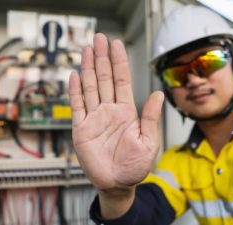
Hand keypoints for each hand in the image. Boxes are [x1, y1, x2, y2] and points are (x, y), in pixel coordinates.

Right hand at [69, 33, 163, 192]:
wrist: (117, 184)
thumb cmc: (134, 166)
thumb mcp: (148, 142)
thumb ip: (149, 117)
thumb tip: (157, 94)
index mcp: (126, 112)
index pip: (122, 81)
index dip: (119, 62)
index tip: (116, 44)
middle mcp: (109, 111)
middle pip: (104, 79)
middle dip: (101, 58)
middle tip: (98, 39)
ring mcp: (94, 118)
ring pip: (90, 88)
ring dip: (88, 69)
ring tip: (86, 50)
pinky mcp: (81, 129)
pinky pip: (77, 106)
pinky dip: (75, 91)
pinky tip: (74, 76)